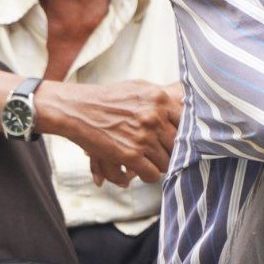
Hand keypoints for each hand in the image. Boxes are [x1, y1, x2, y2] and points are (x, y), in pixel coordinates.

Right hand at [38, 81, 182, 186]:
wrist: (77, 110)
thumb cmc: (107, 98)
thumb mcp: (138, 88)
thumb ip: (160, 98)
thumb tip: (185, 105)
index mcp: (159, 99)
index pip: (186, 122)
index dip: (183, 133)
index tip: (178, 139)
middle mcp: (154, 118)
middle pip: (179, 144)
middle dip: (172, 151)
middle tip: (164, 153)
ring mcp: (143, 137)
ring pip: (167, 162)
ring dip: (159, 165)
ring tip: (150, 161)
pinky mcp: (130, 155)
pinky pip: (152, 174)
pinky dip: (148, 175)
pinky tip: (140, 169)